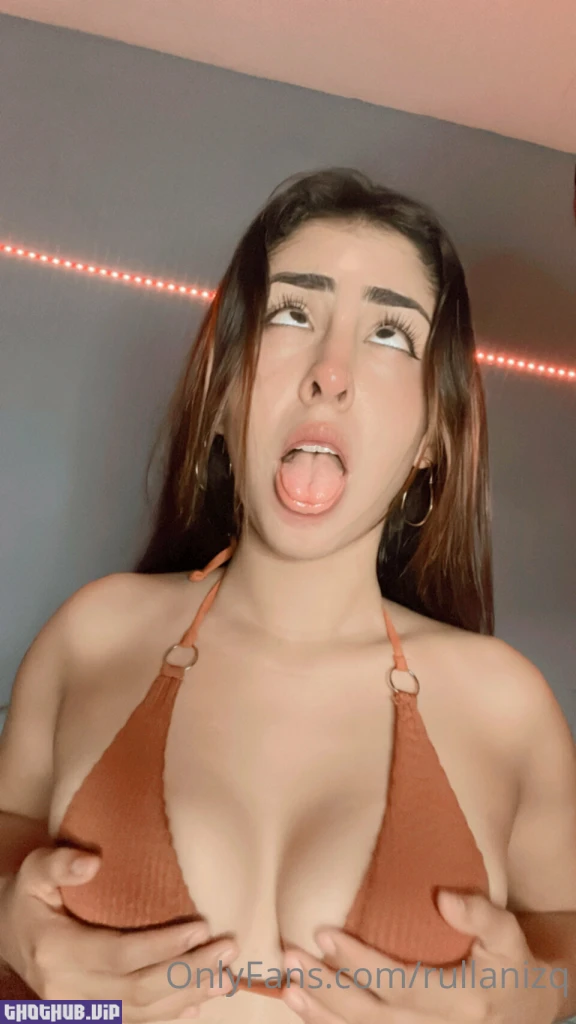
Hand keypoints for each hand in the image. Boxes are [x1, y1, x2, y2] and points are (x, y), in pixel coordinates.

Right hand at [0, 846, 238, 1019]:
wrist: (9, 935)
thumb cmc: (30, 897)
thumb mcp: (35, 871)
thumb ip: (60, 863)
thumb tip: (93, 861)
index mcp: (58, 952)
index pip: (119, 955)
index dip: (162, 946)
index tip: (201, 927)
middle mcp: (69, 991)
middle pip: (138, 989)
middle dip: (187, 972)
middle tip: (227, 949)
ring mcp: (80, 1010)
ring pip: (142, 1012)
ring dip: (188, 996)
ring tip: (226, 977)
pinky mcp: (92, 1016)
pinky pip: (135, 1022)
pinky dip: (170, 1015)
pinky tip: (199, 1002)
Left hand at [281, 893, 563, 1022]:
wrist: (528, 1009)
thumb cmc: (511, 962)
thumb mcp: (507, 933)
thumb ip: (479, 913)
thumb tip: (443, 897)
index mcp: (464, 1000)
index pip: (402, 984)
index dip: (360, 962)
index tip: (324, 934)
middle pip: (375, 1016)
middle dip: (328, 989)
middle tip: (290, 958)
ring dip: (322, 1015)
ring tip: (288, 987)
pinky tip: (307, 1011)